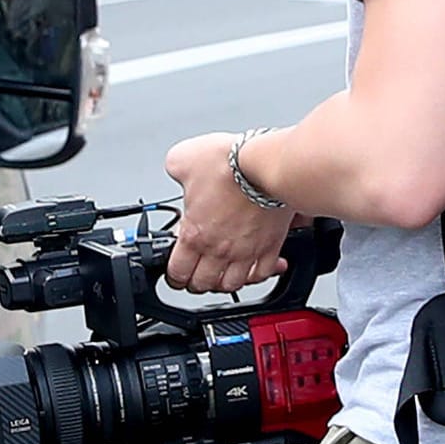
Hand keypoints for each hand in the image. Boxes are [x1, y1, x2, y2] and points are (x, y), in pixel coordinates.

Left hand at [164, 132, 294, 293]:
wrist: (266, 164)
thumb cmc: (228, 162)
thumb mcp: (182, 159)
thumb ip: (175, 170)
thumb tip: (178, 169)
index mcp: (195, 234)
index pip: (177, 272)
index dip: (173, 276)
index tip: (175, 272)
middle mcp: (220, 248)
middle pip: (203, 283)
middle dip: (196, 282)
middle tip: (196, 276)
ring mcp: (247, 250)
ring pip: (232, 284)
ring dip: (224, 283)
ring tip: (221, 275)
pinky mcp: (271, 244)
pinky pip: (263, 273)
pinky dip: (258, 275)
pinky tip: (255, 268)